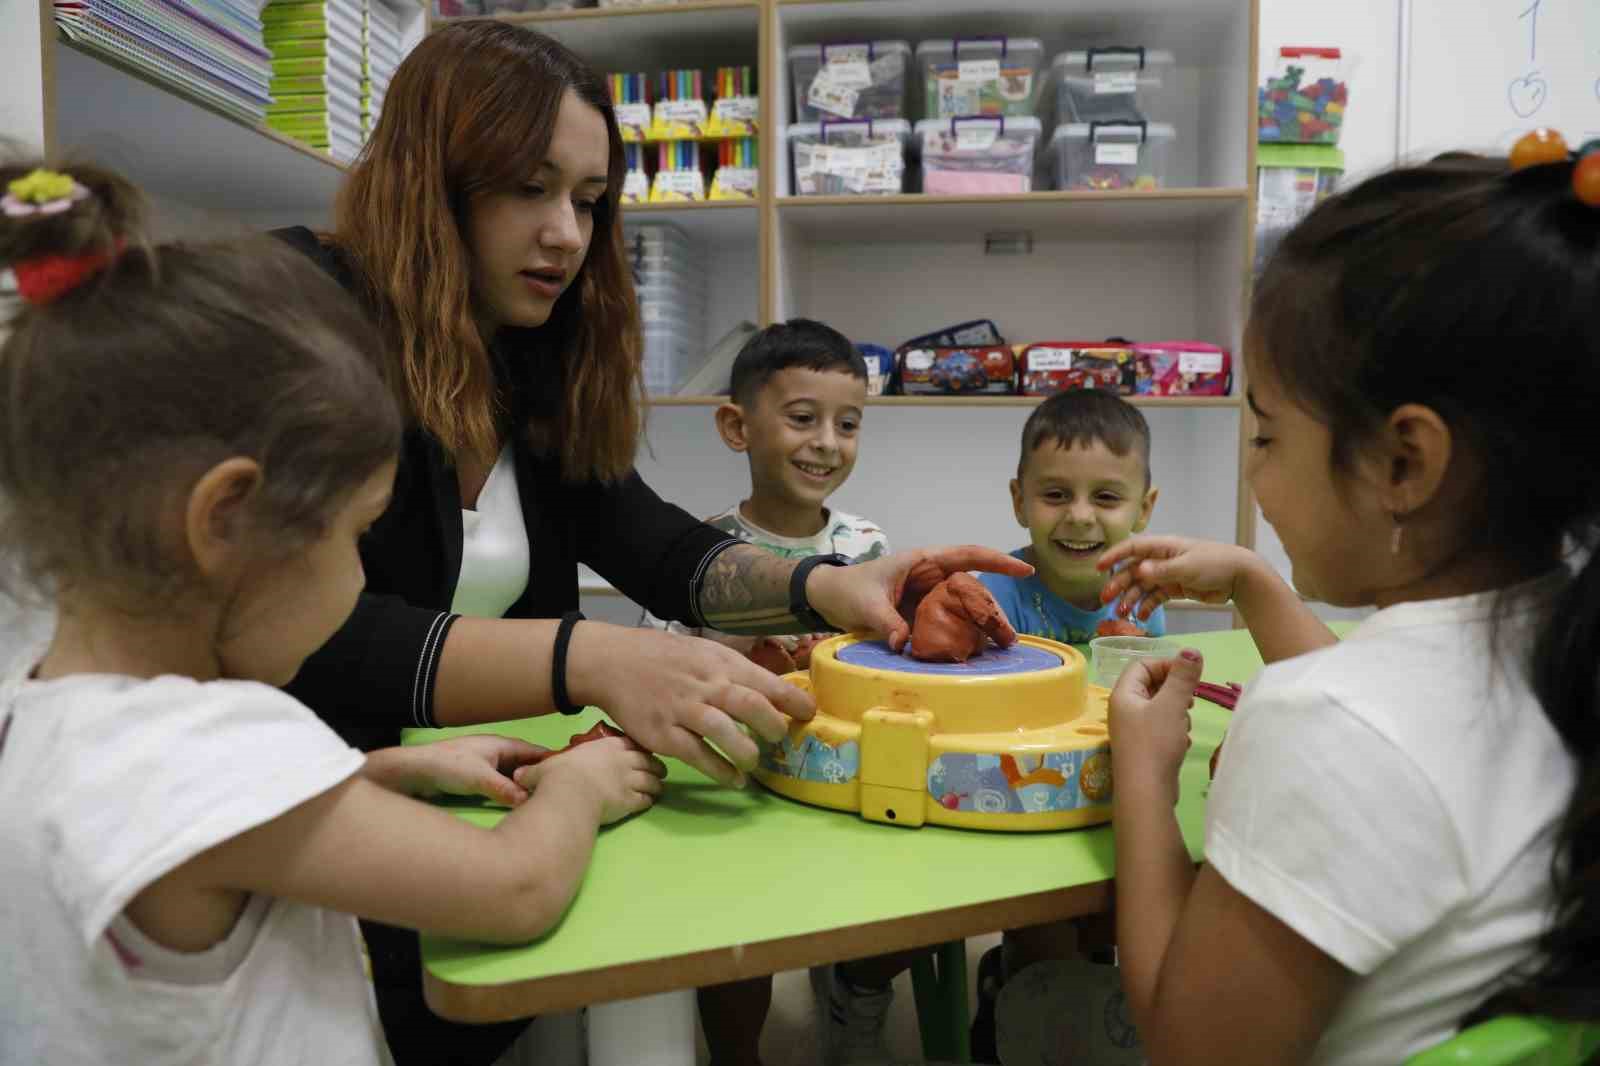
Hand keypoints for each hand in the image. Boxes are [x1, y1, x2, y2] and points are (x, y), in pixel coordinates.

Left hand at [368, 735, 551, 806]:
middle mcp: (498, 754)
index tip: (574, 773)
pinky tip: (521, 808)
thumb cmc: (445, 767)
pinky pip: (505, 788)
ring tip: (546, 803)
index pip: (536, 752)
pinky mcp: (479, 781)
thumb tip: (530, 801)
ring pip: (516, 778)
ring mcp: (489, 768)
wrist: (412, 773)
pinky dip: (514, 796)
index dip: (555, 761)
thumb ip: (505, 789)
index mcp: (502, 745)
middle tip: (564, 793)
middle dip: (543, 777)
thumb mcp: (479, 778)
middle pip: (528, 766)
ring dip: (527, 788)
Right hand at [516, 736, 668, 824]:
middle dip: (655, 765)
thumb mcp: (545, 768)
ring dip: (656, 784)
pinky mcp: (631, 801)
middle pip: (648, 760)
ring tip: (658, 788)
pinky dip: (649, 800)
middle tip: (659, 770)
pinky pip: (646, 799)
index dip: (637, 748)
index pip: (631, 743)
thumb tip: (518, 775)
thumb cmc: (556, 777)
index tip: (640, 753)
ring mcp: (630, 780)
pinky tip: (648, 802)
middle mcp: (623, 760)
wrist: (569, 795)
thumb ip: (536, 771)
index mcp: (607, 746)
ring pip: (652, 780)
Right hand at [566, 623, 815, 787]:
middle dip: (772, 726)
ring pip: (723, 731)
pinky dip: (718, 770)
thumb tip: (772, 694)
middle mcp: (704, 684)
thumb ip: (734, 672)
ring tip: (754, 762)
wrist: (612, 662)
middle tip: (780, 740)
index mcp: (718, 662)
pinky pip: (696, 755)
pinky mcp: (662, 733)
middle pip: (749, 705)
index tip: (809, 714)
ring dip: (746, 751)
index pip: (764, 681)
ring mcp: (682, 709)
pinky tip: (733, 779)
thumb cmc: (664, 658)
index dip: (792, 700)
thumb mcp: (703, 652)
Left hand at [806, 546, 1033, 651]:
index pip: (967, 556)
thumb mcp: (865, 605)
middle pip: (972, 588)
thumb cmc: (846, 590)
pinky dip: (962, 636)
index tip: (1025, 570)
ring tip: (1000, 647)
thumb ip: (887, 622)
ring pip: (964, 608)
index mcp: (922, 562)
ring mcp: (928, 597)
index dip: (997, 562)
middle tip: (1009, 635)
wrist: (826, 597)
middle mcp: (931, 577)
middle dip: (993, 608)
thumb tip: (905, 644)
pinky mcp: (922, 616)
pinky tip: (974, 652)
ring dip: (981, 625)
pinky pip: (948, 623)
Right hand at [1096, 536, 1259, 619]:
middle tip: (1105, 600)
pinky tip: (1142, 617)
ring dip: (1131, 599)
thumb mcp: (1187, 566)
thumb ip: (1161, 570)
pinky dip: (1147, 606)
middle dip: (1118, 584)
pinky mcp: (1176, 588)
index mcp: (1163, 546)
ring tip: (1121, 614)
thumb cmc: (1215, 563)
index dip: (1114, 556)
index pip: (1132, 548)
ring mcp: (1168, 574)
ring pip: (1142, 586)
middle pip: (1133, 570)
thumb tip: (1138, 570)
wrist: (1240, 576)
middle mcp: (1162, 559)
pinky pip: (1156, 597)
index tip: (1098, 568)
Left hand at [1109, 650, 1203, 806]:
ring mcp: (1133, 730)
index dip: (1166, 665)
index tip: (1189, 675)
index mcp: (1123, 694)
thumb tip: (1192, 650)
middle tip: (1190, 700)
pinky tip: (1182, 742)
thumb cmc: (1155, 743)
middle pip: (1152, 686)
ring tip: (1184, 723)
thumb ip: (1183, 677)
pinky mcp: (1144, 748)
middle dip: (1175, 690)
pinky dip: (1175, 730)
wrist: (1146, 792)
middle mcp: (1124, 710)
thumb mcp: (1172, 705)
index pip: (1142, 665)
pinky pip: (1162, 728)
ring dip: (1177, 712)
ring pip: (1160, 708)